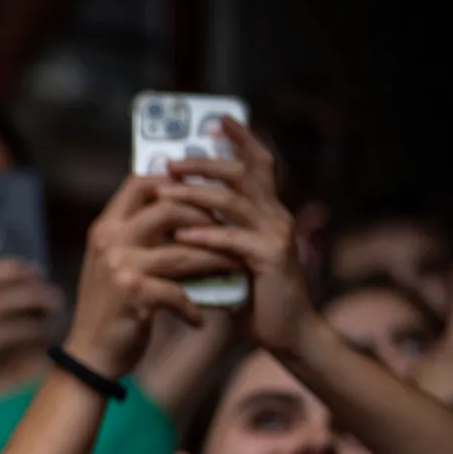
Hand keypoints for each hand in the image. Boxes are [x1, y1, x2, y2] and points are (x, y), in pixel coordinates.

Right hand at [0, 243, 63, 422]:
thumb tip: (12, 272)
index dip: (20, 267)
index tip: (38, 274)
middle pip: (11, 275)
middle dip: (37, 283)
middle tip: (54, 295)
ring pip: (21, 298)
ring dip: (45, 302)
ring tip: (56, 310)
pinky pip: (22, 327)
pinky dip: (39, 330)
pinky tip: (47, 336)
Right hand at [62, 175, 224, 376]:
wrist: (88, 356)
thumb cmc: (109, 309)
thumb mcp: (115, 265)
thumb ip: (137, 238)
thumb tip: (184, 215)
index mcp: (106, 227)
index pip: (140, 183)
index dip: (175, 182)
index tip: (204, 192)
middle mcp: (110, 240)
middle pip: (169, 207)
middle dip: (206, 217)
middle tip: (231, 230)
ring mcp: (119, 266)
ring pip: (182, 251)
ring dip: (215, 260)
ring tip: (236, 267)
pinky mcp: (133, 295)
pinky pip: (177, 292)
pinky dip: (192, 308)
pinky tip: (200, 320)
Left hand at [157, 117, 316, 354]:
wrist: (288, 333)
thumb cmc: (256, 298)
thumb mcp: (234, 259)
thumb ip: (217, 235)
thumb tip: (178, 219)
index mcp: (269, 211)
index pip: (258, 163)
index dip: (241, 138)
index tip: (215, 120)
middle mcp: (276, 215)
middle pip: (243, 174)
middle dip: (205, 163)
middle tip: (170, 162)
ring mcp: (276, 235)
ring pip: (234, 203)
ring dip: (196, 196)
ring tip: (164, 193)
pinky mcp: (271, 259)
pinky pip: (234, 241)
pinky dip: (206, 236)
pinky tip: (181, 237)